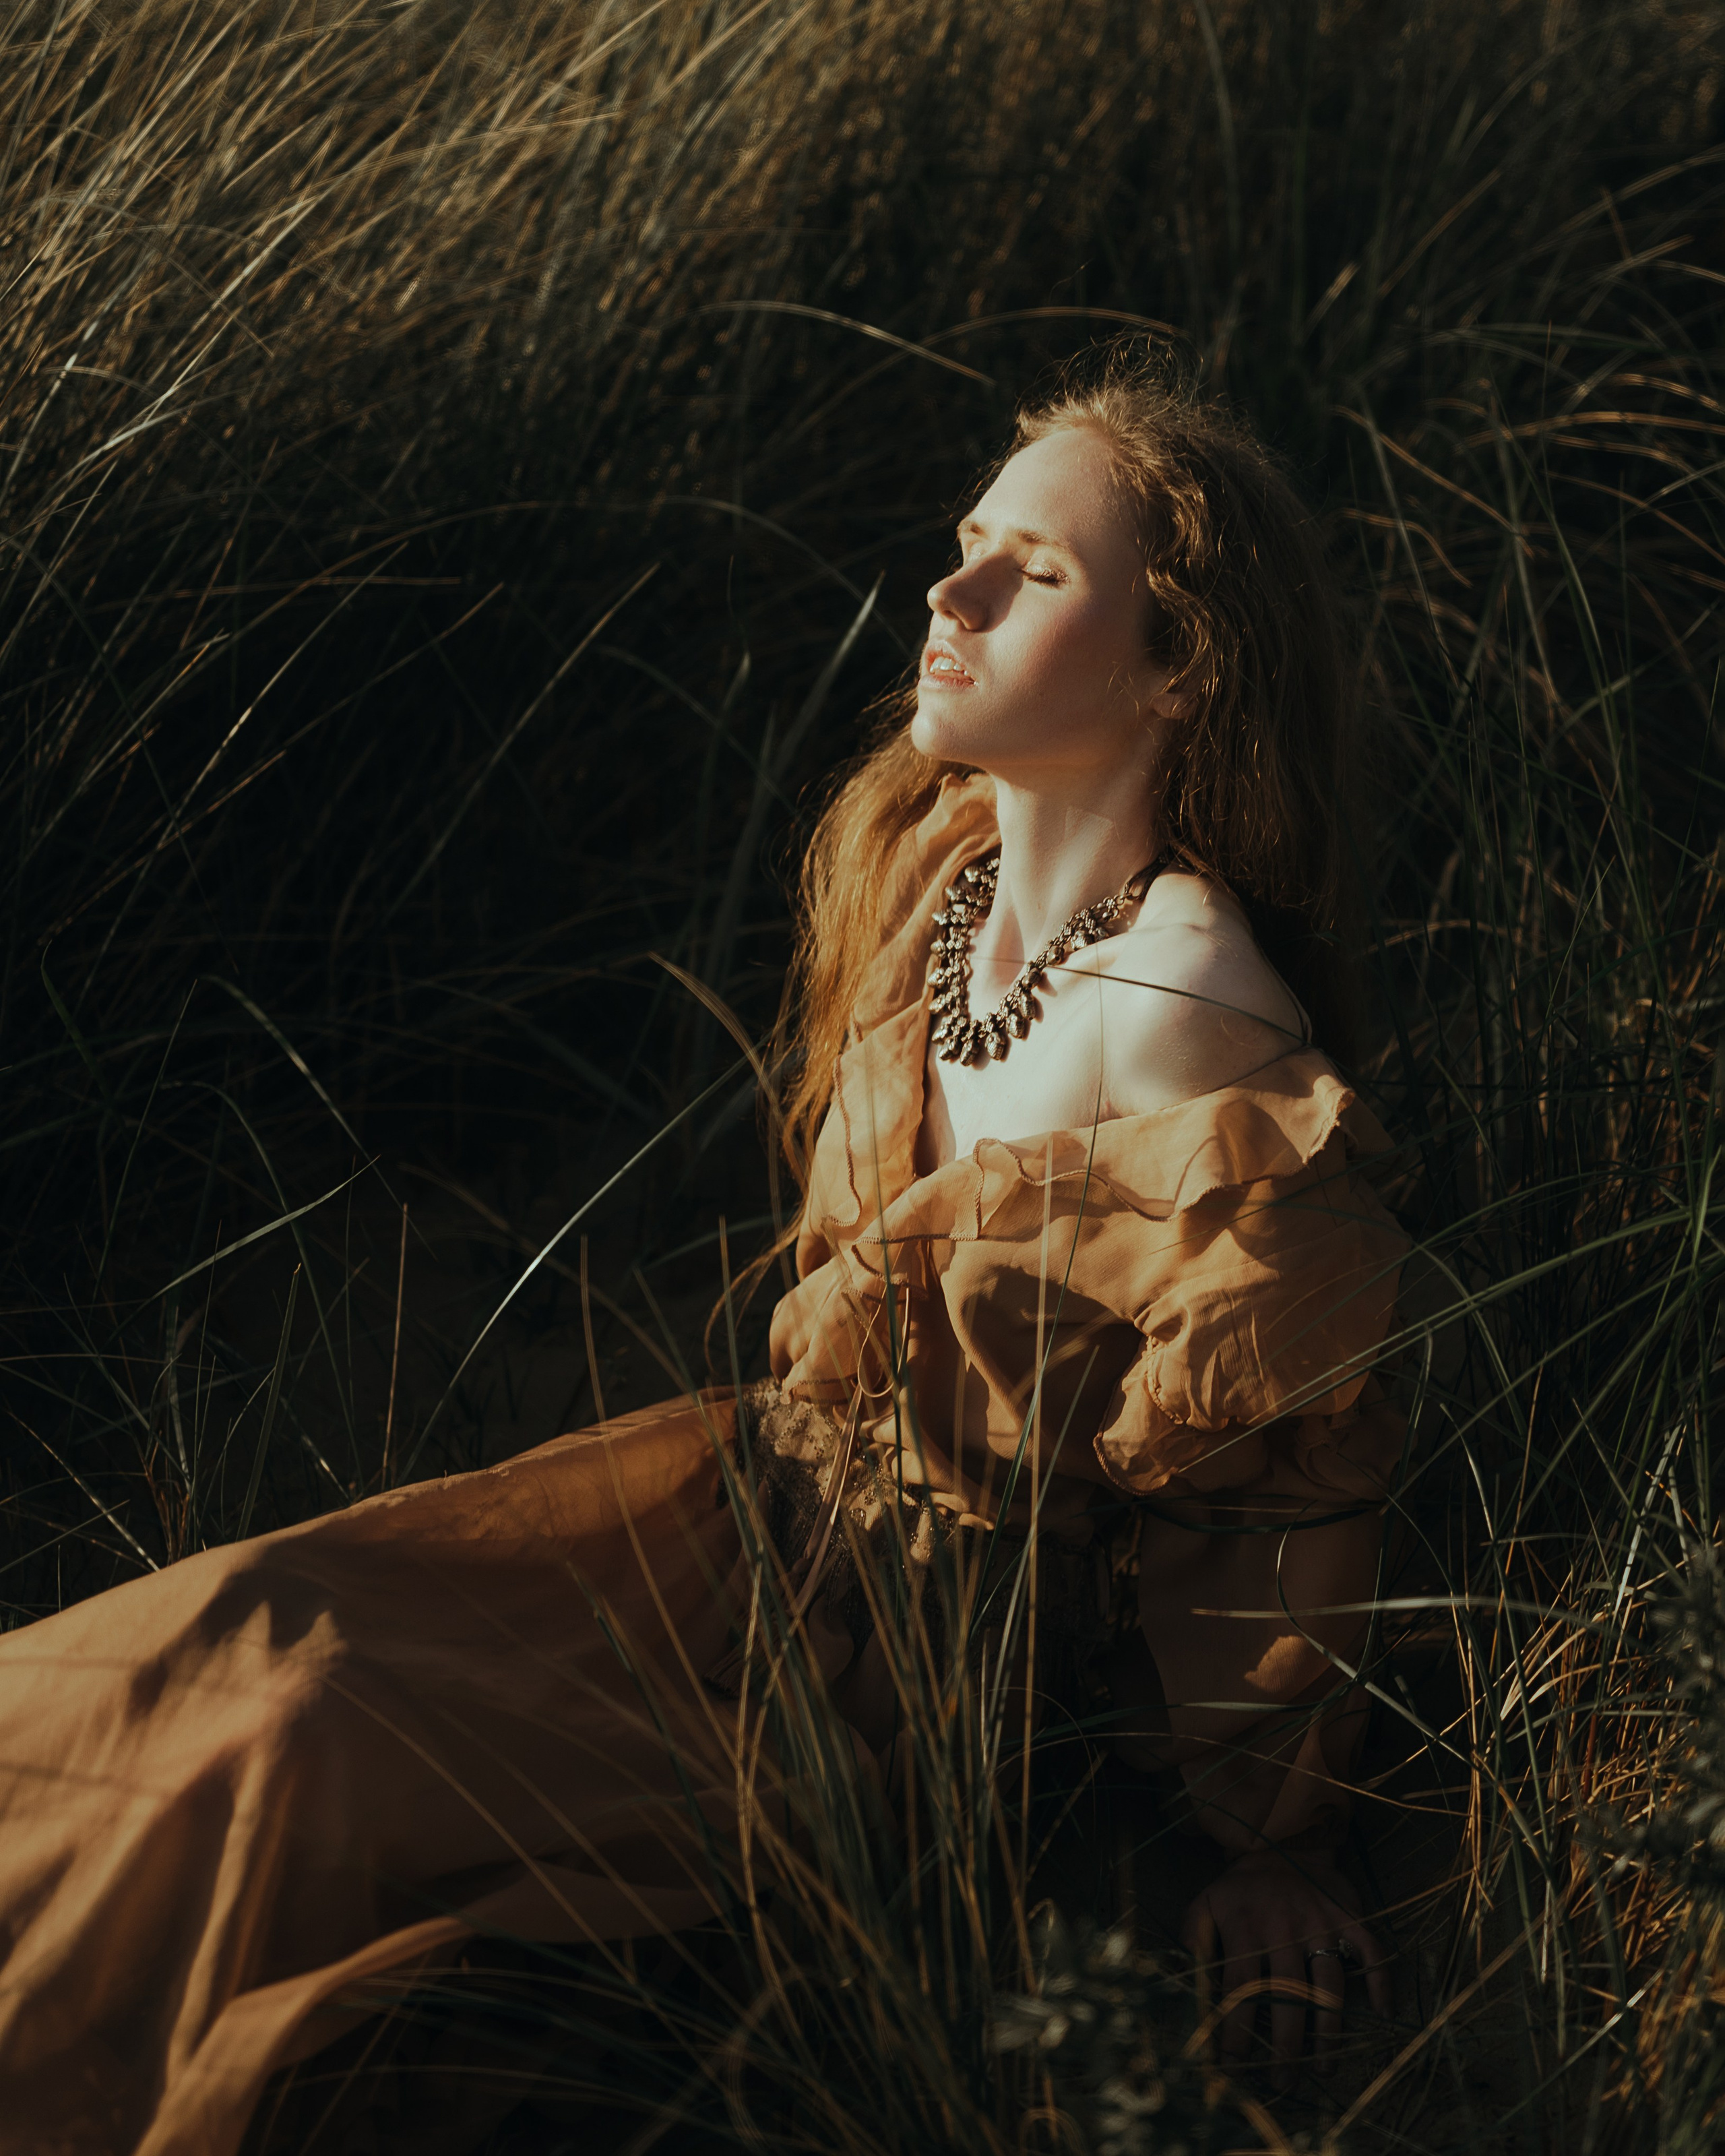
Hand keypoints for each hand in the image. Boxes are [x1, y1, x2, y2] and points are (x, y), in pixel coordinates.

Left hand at [1181, 1848, 1390, 2087]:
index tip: (1233, 2067)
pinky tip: (1384, 2012)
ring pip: (1329, 1984)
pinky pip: (1371, 1950)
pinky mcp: (1349, 1916)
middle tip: (1283, 2082)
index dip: (1235, 2030)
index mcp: (1245, 1927)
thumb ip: (1193, 1943)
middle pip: (1287, 1995)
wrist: (1280, 1843)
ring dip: (1329, 2030)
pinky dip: (1380, 1980)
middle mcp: (1285, 1928)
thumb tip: (1184, 1989)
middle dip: (1286, 2045)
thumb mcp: (1204, 1905)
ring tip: (1325, 2069)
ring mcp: (1321, 1922)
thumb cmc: (1239, 1889)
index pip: (1239, 1988)